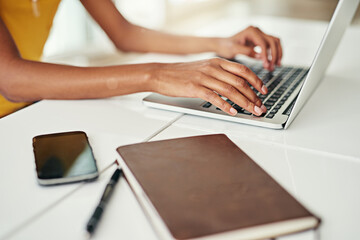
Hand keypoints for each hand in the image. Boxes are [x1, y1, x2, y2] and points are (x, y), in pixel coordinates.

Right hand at [149, 58, 267, 115]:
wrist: (162, 74)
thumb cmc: (182, 73)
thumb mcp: (204, 67)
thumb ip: (220, 73)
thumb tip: (236, 85)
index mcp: (217, 62)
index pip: (243, 70)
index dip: (257, 81)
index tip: (264, 91)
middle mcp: (213, 67)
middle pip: (240, 82)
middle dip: (254, 96)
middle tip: (261, 106)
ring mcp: (204, 77)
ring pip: (230, 90)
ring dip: (244, 103)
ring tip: (252, 111)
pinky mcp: (195, 88)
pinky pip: (215, 97)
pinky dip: (226, 106)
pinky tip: (233, 112)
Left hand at [216, 26, 282, 70]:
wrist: (222, 45)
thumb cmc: (226, 46)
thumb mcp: (234, 49)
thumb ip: (247, 52)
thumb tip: (260, 57)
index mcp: (251, 31)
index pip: (263, 43)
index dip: (266, 55)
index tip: (266, 65)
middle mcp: (257, 31)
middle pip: (273, 41)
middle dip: (275, 54)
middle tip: (273, 66)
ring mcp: (260, 35)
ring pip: (275, 42)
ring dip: (277, 54)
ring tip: (276, 65)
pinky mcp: (260, 40)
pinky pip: (271, 46)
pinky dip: (273, 54)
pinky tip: (272, 63)